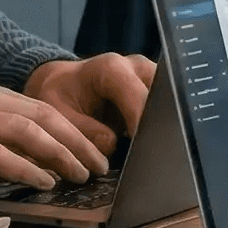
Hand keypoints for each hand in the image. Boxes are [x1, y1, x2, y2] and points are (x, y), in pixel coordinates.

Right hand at [0, 76, 111, 189]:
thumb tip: (16, 163)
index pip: (35, 105)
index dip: (70, 126)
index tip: (95, 145)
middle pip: (39, 113)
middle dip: (77, 138)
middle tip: (101, 162)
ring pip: (25, 129)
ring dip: (60, 152)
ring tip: (83, 173)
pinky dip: (26, 167)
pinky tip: (44, 181)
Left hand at [24, 53, 156, 149]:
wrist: (61, 83)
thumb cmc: (58, 95)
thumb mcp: (57, 113)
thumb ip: (82, 130)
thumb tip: (113, 145)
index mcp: (112, 68)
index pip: (138, 97)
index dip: (143, 126)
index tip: (142, 156)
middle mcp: (137, 68)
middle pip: (163, 98)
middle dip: (159, 129)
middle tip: (152, 159)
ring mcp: (151, 78)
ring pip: (170, 105)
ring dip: (163, 130)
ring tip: (152, 157)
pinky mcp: (157, 92)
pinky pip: (168, 111)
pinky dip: (161, 131)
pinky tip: (152, 152)